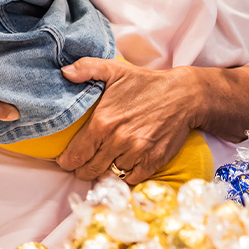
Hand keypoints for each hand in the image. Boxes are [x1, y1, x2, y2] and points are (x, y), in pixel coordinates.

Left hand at [56, 58, 202, 183]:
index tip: (68, 159)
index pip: (73, 156)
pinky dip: (126, 175)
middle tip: (87, 161)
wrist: (185, 96)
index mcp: (103, 122)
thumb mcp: (116, 70)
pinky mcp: (152, 161)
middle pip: (88, 171)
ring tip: (107, 160)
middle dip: (83, 169)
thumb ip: (87, 68)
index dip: (66, 161)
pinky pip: (130, 179)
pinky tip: (125, 163)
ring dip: (106, 170)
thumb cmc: (147, 84)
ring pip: (109, 175)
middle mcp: (117, 141)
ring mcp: (136, 153)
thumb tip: (64, 72)